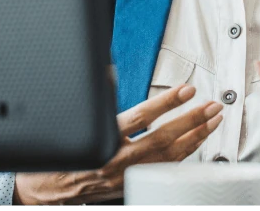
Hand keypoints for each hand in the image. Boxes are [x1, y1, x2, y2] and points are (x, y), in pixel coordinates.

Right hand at [13, 85, 222, 204]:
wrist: (47, 187)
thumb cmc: (61, 152)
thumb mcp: (75, 118)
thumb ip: (97, 96)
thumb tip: (109, 72)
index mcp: (102, 139)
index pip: (141, 117)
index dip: (166, 102)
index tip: (187, 90)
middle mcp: (117, 160)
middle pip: (163, 138)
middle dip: (191, 120)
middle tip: (212, 106)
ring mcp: (126, 175)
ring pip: (169, 157)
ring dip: (194, 137)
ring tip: (212, 120)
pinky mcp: (132, 185)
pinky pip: (165, 169)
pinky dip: (184, 155)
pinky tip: (196, 142)